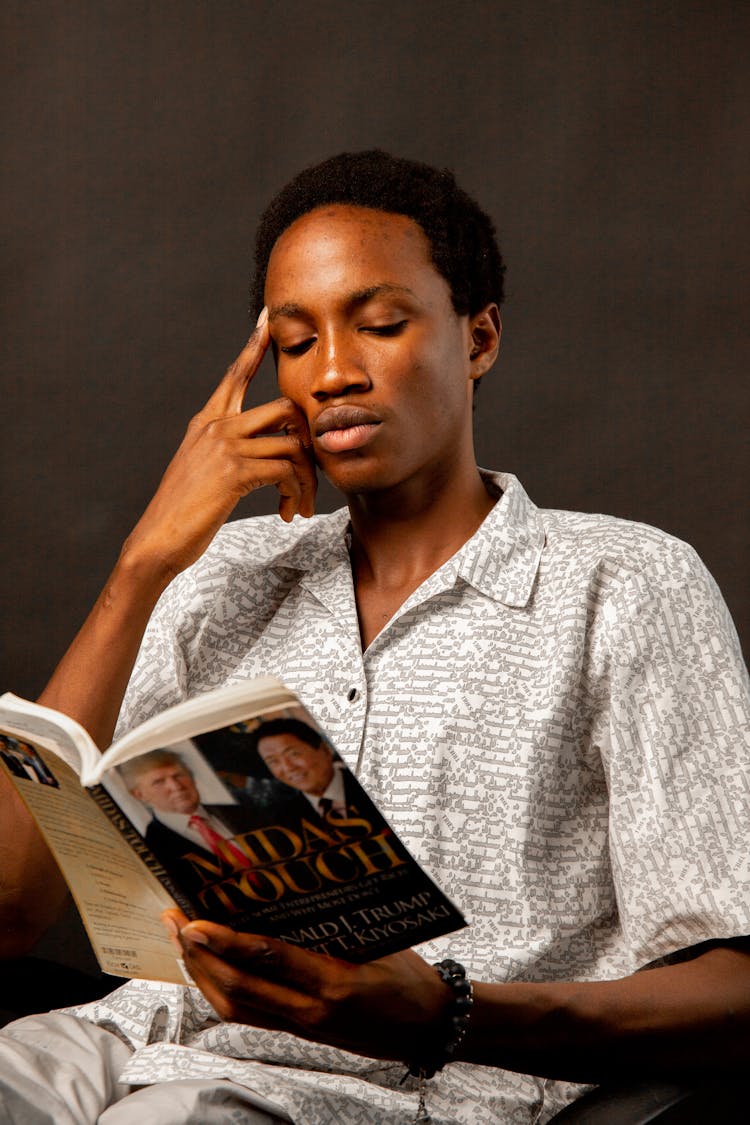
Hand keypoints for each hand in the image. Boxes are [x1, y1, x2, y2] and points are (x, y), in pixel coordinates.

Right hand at [124, 311, 315, 578]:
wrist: (159, 539)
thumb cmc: (184, 511)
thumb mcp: (202, 469)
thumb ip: (228, 450)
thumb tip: (264, 450)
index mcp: (207, 421)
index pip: (235, 374)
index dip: (254, 345)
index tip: (269, 319)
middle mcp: (217, 426)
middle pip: (285, 408)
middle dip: (309, 440)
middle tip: (312, 472)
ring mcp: (226, 446)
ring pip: (292, 443)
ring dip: (306, 479)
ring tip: (300, 505)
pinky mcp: (235, 471)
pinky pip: (286, 469)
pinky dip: (295, 492)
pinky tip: (289, 512)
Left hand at [162, 909, 450, 1062]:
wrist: (430, 1027)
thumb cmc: (409, 977)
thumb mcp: (378, 941)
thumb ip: (333, 924)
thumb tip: (289, 889)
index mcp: (334, 984)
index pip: (268, 960)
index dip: (226, 942)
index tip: (195, 922)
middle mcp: (312, 1012)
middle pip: (237, 990)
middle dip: (199, 958)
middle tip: (174, 924)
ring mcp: (304, 1028)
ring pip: (236, 1008)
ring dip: (203, 976)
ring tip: (182, 944)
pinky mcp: (301, 1035)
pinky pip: (250, 1015)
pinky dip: (222, 992)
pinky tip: (210, 969)